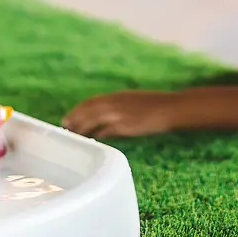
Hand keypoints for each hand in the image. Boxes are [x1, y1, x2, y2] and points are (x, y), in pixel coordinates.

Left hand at [62, 90, 182, 138]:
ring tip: (74, 136)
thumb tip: (108, 118)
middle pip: (88, 110)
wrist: (172, 108)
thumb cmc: (157, 105)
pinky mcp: (126, 126)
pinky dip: (98, 136)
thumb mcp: (134, 100)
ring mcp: (120, 114)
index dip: (78, 110)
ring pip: (93, 120)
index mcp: (117, 95)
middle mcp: (115, 102)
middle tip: (65, 128)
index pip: (91, 101)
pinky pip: (107, 131)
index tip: (68, 117)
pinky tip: (93, 141)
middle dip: (75, 119)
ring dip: (82, 128)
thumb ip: (120, 106)